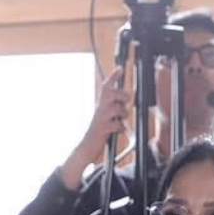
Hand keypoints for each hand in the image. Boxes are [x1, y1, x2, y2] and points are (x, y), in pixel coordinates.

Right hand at [62, 68, 129, 189]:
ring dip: (122, 116)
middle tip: (123, 102)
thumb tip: (127, 97)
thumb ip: (114, 105)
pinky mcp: (103, 129)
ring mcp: (101, 118)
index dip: (113, 77)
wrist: (86, 146)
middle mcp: (100, 109)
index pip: (106, 87)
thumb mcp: (105, 115)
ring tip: (118, 121)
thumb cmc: (99, 130)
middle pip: (112, 94)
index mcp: (101, 104)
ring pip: (119, 109)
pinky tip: (116, 131)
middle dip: (122, 97)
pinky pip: (119, 125)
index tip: (120, 68)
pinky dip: (120, 129)